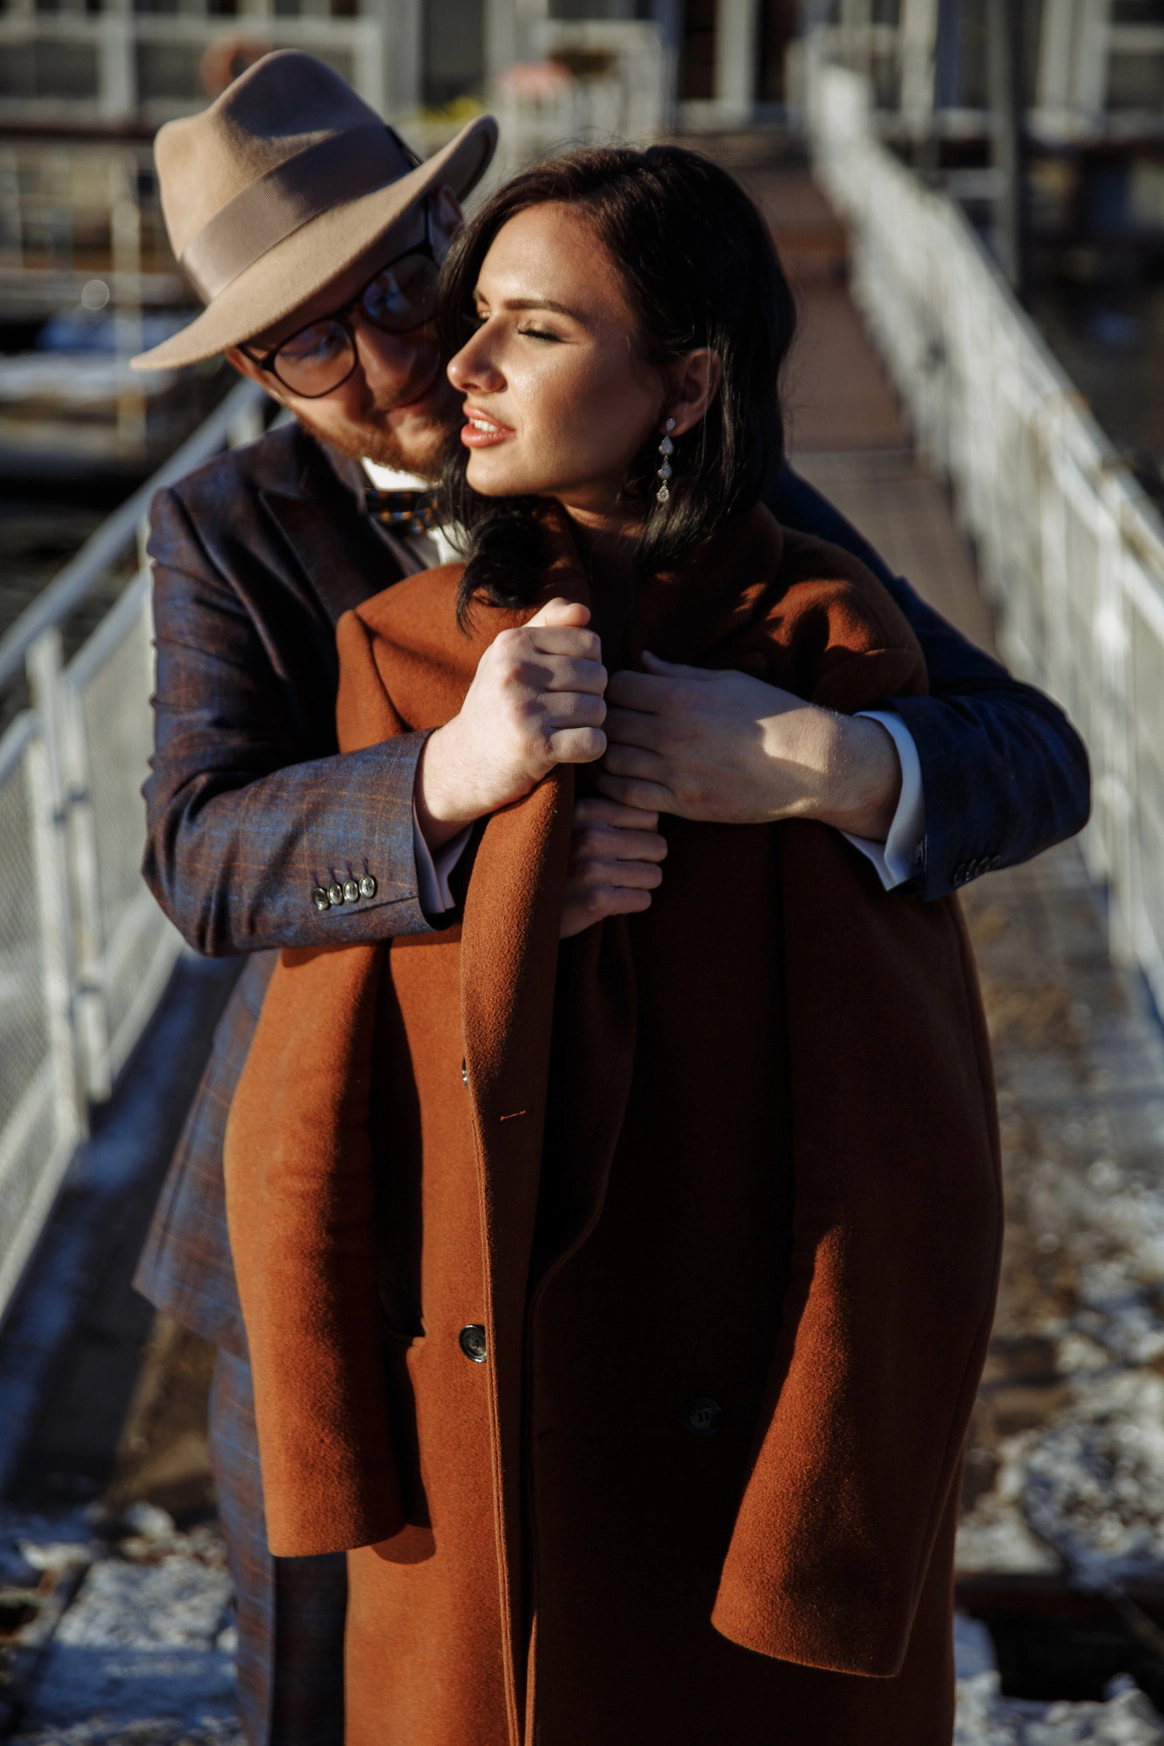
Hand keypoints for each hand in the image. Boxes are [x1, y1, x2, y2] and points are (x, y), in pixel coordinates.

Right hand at [416, 599, 607, 850]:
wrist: (463, 761)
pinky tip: (570, 749)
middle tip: (567, 711)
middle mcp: (515, 671)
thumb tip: (584, 611)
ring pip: (598, 710)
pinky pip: (594, 742)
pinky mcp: (535, 747)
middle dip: (592, 696)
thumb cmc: (497, 703)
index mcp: (512, 643)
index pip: (589, 642)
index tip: (568, 682)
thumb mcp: (510, 655)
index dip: (589, 664)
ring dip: (591, 725)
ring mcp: (524, 710)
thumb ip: (547, 624)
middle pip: (597, 676)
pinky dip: (591, 749)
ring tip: (565, 728)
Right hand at [559, 798, 667, 939]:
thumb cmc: (553, 861)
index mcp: (585, 810)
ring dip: (639, 884)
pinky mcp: (597, 900)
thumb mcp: (569, 824)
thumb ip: (603, 812)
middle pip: (657, 845)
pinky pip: (643, 900)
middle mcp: (590, 836)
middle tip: (619, 869)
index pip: (649, 816)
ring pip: (654, 875)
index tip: (620, 845)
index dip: (640, 834)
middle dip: (644, 861)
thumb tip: (656, 813)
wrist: (516, 905)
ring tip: (612, 885)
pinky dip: (631, 904)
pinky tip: (608, 902)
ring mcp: (593, 869)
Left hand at [597, 653, 901, 839]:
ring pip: (611, 761)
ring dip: (604, 755)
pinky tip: (619, 779)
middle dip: (603, 721)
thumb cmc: (772, 715)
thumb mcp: (727, 681)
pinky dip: (614, 788)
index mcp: (680, 698)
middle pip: (607, 724)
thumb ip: (678, 673)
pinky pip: (628, 796)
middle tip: (606, 723)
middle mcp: (672, 734)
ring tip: (609, 750)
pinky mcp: (683, 804)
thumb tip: (642, 659)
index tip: (618, 693)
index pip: (617, 687)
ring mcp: (675, 772)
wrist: (808, 764)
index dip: (612, 688)